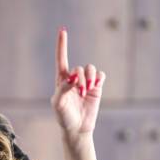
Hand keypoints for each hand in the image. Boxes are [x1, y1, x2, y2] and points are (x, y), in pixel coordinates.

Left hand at [50, 26, 104, 143]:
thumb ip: (62, 89)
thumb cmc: (64, 117)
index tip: (63, 30)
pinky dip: (99, 78)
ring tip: (88, 90)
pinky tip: (96, 86)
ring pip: (90, 69)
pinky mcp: (96, 88)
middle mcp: (73, 79)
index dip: (62, 45)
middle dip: (81, 78)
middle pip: (79, 68)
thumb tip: (72, 78)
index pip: (61, 59)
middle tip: (81, 92)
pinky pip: (100, 76)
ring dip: (90, 77)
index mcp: (61, 80)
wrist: (77, 129)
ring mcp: (86, 83)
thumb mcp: (58, 104)